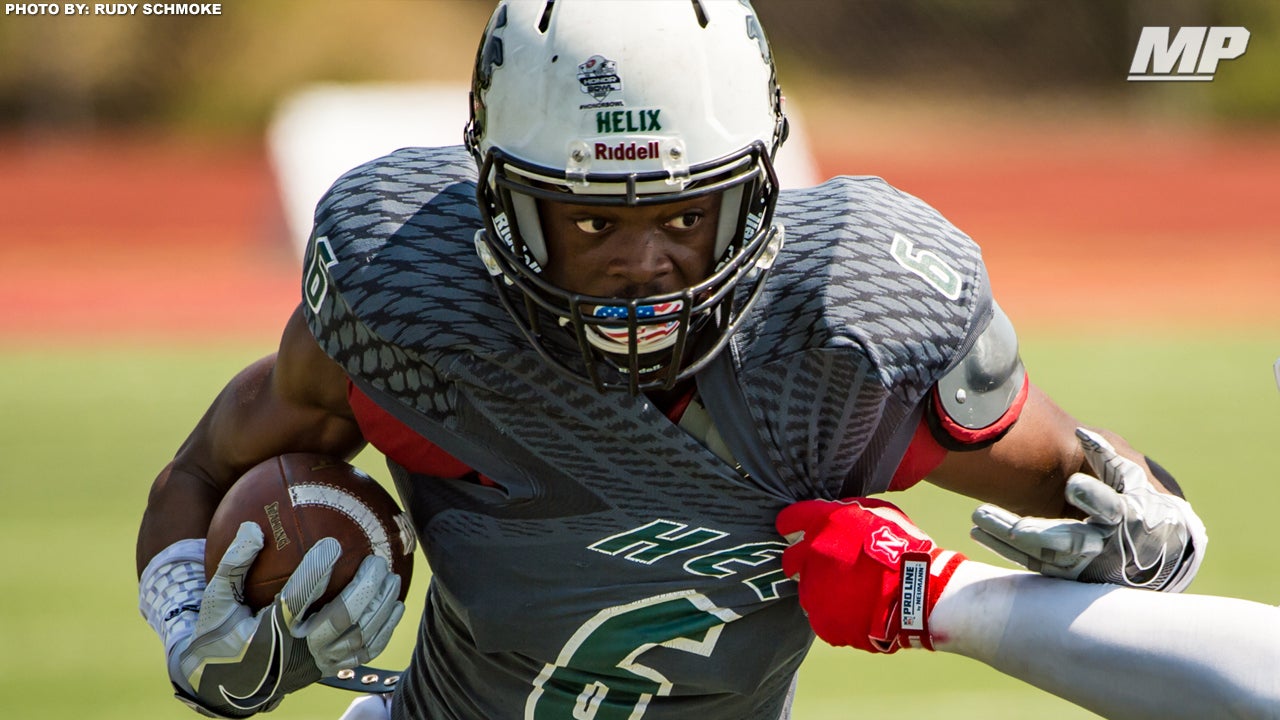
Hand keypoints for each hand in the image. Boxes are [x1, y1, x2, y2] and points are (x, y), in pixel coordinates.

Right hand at [169, 522, 404, 717]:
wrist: (228, 683)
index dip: (316, 571)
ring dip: (381, 606)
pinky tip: (397, 607)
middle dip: (364, 589)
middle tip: (376, 560)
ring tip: (392, 576)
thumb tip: (254, 527)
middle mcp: (296, 652)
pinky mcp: (329, 671)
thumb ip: (234, 564)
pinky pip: (364, 653)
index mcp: (267, 633)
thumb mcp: (216, 600)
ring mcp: (317, 664)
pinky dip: (385, 630)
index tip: (333, 542)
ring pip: (360, 637)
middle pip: (341, 620)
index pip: (296, 600)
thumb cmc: (221, 631)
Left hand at [777, 498, 965, 652]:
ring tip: (851, 591)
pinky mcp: (822, 621)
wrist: (920, 593)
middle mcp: (810, 556)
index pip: (788, 520)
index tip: (799, 532)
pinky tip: (856, 609)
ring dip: (822, 588)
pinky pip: (821, 615)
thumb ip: (847, 511)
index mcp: (822, 524)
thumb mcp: (878, 513)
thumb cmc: (904, 549)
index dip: (793, 526)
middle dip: (804, 561)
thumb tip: (830, 512)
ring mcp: (813, 592)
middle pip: (791, 559)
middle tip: (830, 567)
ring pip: (806, 589)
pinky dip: (835, 613)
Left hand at [970, 427, 1205, 591]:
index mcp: (1129, 518)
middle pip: (1065, 541)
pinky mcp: (1073, 574)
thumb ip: (1110, 458)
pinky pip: (1036, 564)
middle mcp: (1107, 546)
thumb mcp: (1137, 478)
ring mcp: (1089, 564)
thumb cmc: (1146, 502)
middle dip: (1025, 529)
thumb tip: (1081, 434)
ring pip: (1044, 556)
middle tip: (985, 514)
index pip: (1111, 508)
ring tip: (977, 519)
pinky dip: (1007, 550)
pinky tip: (980, 533)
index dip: (1093, 496)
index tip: (1073, 483)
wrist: (1163, 551)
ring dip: (1007, 539)